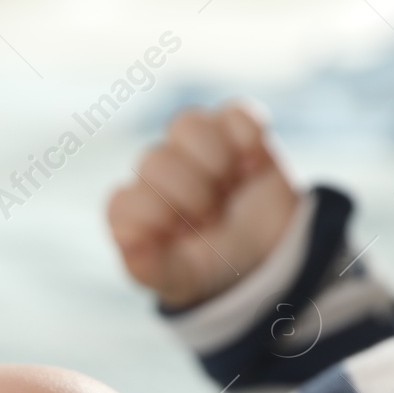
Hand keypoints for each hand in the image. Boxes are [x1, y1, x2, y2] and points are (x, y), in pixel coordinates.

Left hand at [108, 101, 298, 309]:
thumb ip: (150, 269)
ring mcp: (193, 145)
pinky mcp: (233, 129)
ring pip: (187, 125)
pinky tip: (253, 168)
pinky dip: (249, 138)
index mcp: (133, 209)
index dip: (160, 217)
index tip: (186, 236)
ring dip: (216, 161)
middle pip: (155, 161)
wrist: (267, 254)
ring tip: (230, 187)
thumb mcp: (183, 279)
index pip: (126, 201)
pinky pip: (236, 113)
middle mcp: (156, 171)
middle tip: (213, 219)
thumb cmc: (211, 266)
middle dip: (193, 195)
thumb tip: (127, 243)